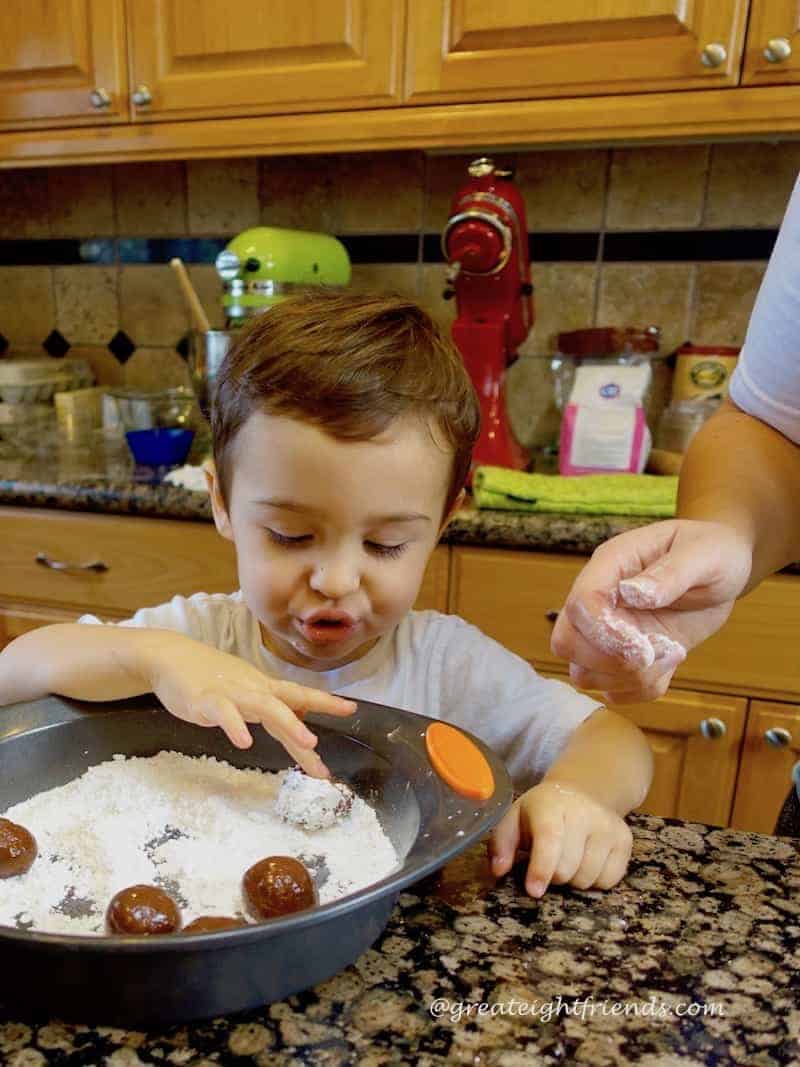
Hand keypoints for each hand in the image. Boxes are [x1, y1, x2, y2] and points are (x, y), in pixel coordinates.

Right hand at [140, 631, 355, 776]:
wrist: (171, 657)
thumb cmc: (209, 676)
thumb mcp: (246, 689)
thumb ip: (272, 704)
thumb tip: (302, 716)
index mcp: (263, 688)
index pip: (299, 694)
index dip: (326, 701)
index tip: (352, 709)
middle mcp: (253, 689)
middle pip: (288, 703)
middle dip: (312, 722)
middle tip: (330, 747)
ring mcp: (231, 693)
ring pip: (264, 706)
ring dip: (288, 724)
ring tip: (307, 744)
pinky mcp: (206, 700)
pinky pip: (224, 713)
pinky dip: (235, 726)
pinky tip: (244, 742)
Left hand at [489, 781, 632, 897]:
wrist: (582, 792)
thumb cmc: (542, 812)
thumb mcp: (514, 818)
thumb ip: (501, 844)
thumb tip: (498, 871)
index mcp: (551, 805)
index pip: (550, 839)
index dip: (541, 868)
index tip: (534, 890)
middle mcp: (584, 812)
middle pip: (568, 868)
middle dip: (553, 876)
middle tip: (549, 862)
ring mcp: (609, 826)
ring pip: (588, 878)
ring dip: (573, 880)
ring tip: (568, 859)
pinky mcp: (625, 840)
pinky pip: (609, 881)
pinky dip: (595, 881)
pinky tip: (587, 861)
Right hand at [550, 519, 752, 703]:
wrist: (724, 571)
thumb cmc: (713, 553)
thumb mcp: (704, 555)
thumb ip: (671, 573)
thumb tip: (633, 593)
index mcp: (611, 565)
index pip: (581, 603)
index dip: (603, 632)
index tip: (644, 647)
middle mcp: (601, 599)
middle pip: (567, 641)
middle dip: (609, 660)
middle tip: (656, 652)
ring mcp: (608, 631)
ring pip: (584, 672)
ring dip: (627, 677)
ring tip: (670, 654)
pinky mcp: (624, 656)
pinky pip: (614, 689)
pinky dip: (641, 688)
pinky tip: (668, 664)